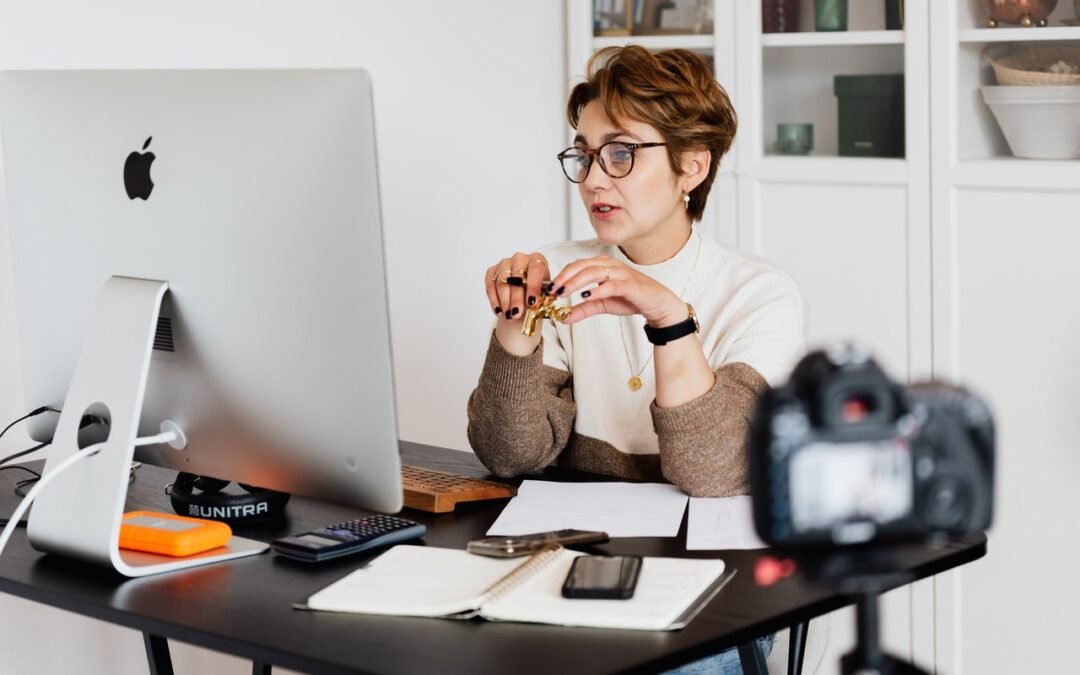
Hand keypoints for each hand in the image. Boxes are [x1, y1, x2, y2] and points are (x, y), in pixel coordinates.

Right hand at [485, 252, 550, 322]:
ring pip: (502, 282)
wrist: (524, 294)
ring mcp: (505, 263)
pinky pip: (490, 285)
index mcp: (537, 259)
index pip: (535, 269)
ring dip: (505, 301)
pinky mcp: (492, 271)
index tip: (531, 302)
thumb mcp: (544, 294)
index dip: (533, 286)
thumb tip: (539, 303)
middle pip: (516, 277)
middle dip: (516, 298)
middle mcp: (520, 258)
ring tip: (509, 315)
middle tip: (517, 314)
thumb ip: (543, 297)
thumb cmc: (536, 292)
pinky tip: (499, 311)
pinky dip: (494, 300)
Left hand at [550, 254, 685, 326]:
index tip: (549, 289)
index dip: (561, 275)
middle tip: (552, 290)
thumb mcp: (602, 304)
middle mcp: (610, 264)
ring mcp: (620, 273)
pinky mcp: (629, 284)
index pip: (576, 265)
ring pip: (592, 272)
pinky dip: (596, 290)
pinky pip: (610, 285)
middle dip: (564, 277)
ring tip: (563, 293)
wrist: (656, 304)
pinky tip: (585, 296)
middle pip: (581, 266)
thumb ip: (583, 309)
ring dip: (575, 282)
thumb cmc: (631, 299)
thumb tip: (564, 318)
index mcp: (602, 265)